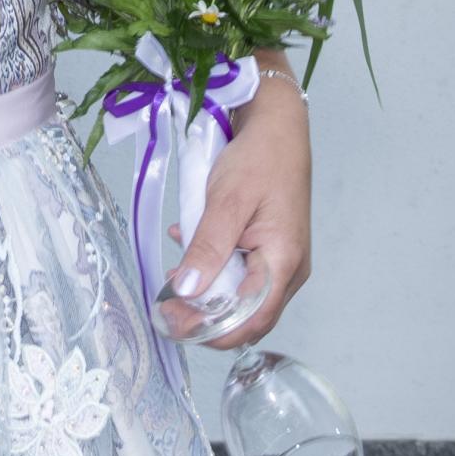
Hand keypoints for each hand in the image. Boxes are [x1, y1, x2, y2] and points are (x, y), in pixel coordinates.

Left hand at [166, 65, 313, 348]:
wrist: (277, 125)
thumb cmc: (258, 159)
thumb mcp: (226, 202)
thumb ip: (207, 248)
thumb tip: (187, 292)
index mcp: (284, 262)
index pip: (250, 320)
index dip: (212, 330)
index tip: (174, 325)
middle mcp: (288, 268)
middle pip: (246, 313)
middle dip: (205, 315)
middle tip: (166, 307)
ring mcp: (280, 258)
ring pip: (241, 293)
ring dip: (207, 291)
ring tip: (172, 281)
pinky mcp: (269, 245)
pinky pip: (240, 270)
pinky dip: (213, 268)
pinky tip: (187, 248)